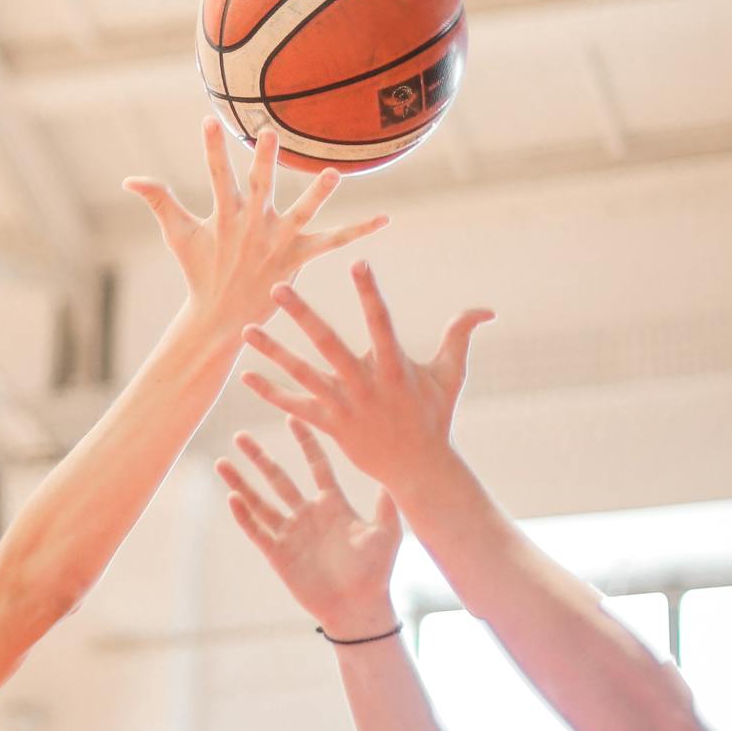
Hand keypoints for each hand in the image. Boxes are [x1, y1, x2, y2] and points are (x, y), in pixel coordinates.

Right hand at [126, 120, 387, 341]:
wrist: (220, 319)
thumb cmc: (199, 270)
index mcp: (225, 216)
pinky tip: (384, 219)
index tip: (210, 121)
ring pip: (302, 214)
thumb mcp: (178, 234)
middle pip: (260, 188)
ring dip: (317, 195)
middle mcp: (253, 227)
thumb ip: (157, 200)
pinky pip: (333, 242)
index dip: (212, 149)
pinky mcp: (299, 259)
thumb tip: (128, 179)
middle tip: (270, 134)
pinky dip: (359, 231)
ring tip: (334, 174)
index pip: (216, 176)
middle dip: (265, 162)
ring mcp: (278, 243)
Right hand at [218, 421, 402, 635]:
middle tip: (240, 435)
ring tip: (222, 462)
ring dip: (241, 482)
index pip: (316, 465)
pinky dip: (244, 515)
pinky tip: (232, 498)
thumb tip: (394, 468)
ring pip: (260, 501)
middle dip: (259, 457)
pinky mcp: (279, 554)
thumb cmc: (375, 572)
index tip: (292, 417)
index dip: (305, 441)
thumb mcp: (385, 532)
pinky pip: (257, 531)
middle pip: (278, 478)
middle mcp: (308, 514)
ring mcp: (291, 534)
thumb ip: (386, 502)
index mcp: (333, 504)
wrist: (359, 608)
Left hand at [239, 261, 492, 495]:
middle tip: (278, 287)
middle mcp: (365, 384)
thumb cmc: (434, 417)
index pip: (381, 321)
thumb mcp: (450, 375)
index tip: (357, 261)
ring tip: (246, 329)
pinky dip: (270, 392)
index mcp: (394, 367)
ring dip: (273, 351)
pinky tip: (245, 376)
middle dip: (301, 315)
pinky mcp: (330, 425)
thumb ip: (460, 336)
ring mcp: (344, 406)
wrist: (418, 469)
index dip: (369, 292)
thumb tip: (486, 309)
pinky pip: (295, 406)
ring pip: (302, 373)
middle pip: (328, 343)